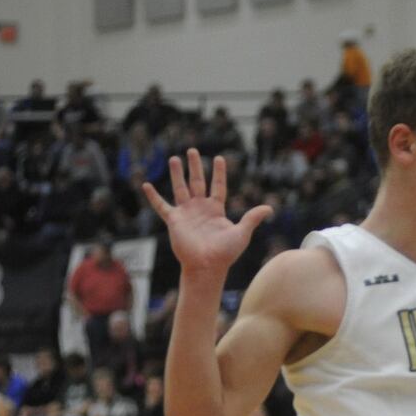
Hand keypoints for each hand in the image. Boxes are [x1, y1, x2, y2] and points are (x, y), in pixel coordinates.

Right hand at [143, 149, 272, 276]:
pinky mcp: (174, 221)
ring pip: (180, 188)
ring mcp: (186, 213)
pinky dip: (153, 196)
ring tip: (174, 158)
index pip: (218, 186)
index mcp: (216, 210)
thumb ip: (252, 218)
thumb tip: (270, 208)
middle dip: (195, 166)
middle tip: (193, 150)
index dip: (219, 173)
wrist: (207, 266)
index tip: (219, 158)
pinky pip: (161, 206)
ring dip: (177, 174)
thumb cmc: (225, 253)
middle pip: (198, 182)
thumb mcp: (242, 233)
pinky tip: (146, 185)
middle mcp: (200, 208)